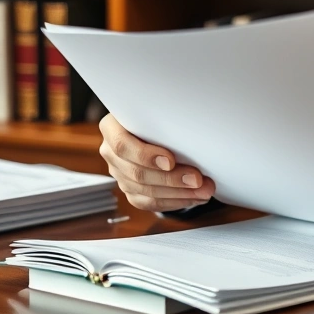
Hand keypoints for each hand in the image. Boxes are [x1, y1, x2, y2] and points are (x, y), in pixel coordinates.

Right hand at [98, 114, 215, 211]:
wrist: (157, 126)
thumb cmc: (160, 115)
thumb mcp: (160, 112)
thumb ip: (166, 121)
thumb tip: (195, 135)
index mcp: (112, 128)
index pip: (122, 145)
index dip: (146, 156)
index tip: (170, 161)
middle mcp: (111, 152)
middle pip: (136, 173)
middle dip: (171, 179)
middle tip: (197, 179)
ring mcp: (119, 173)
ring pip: (144, 191)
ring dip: (178, 193)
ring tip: (203, 191)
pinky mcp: (129, 189)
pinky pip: (149, 202)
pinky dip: (174, 201)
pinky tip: (193, 197)